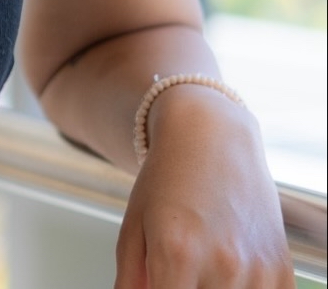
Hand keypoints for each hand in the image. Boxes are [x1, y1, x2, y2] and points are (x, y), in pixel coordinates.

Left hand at [115, 86, 292, 287]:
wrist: (211, 137)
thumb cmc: (166, 178)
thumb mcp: (133, 225)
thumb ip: (129, 280)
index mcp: (177, 253)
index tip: (159, 280)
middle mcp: (222, 264)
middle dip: (183, 287)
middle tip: (179, 267)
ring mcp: (256, 270)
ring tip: (201, 263)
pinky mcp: (281, 271)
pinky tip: (227, 268)